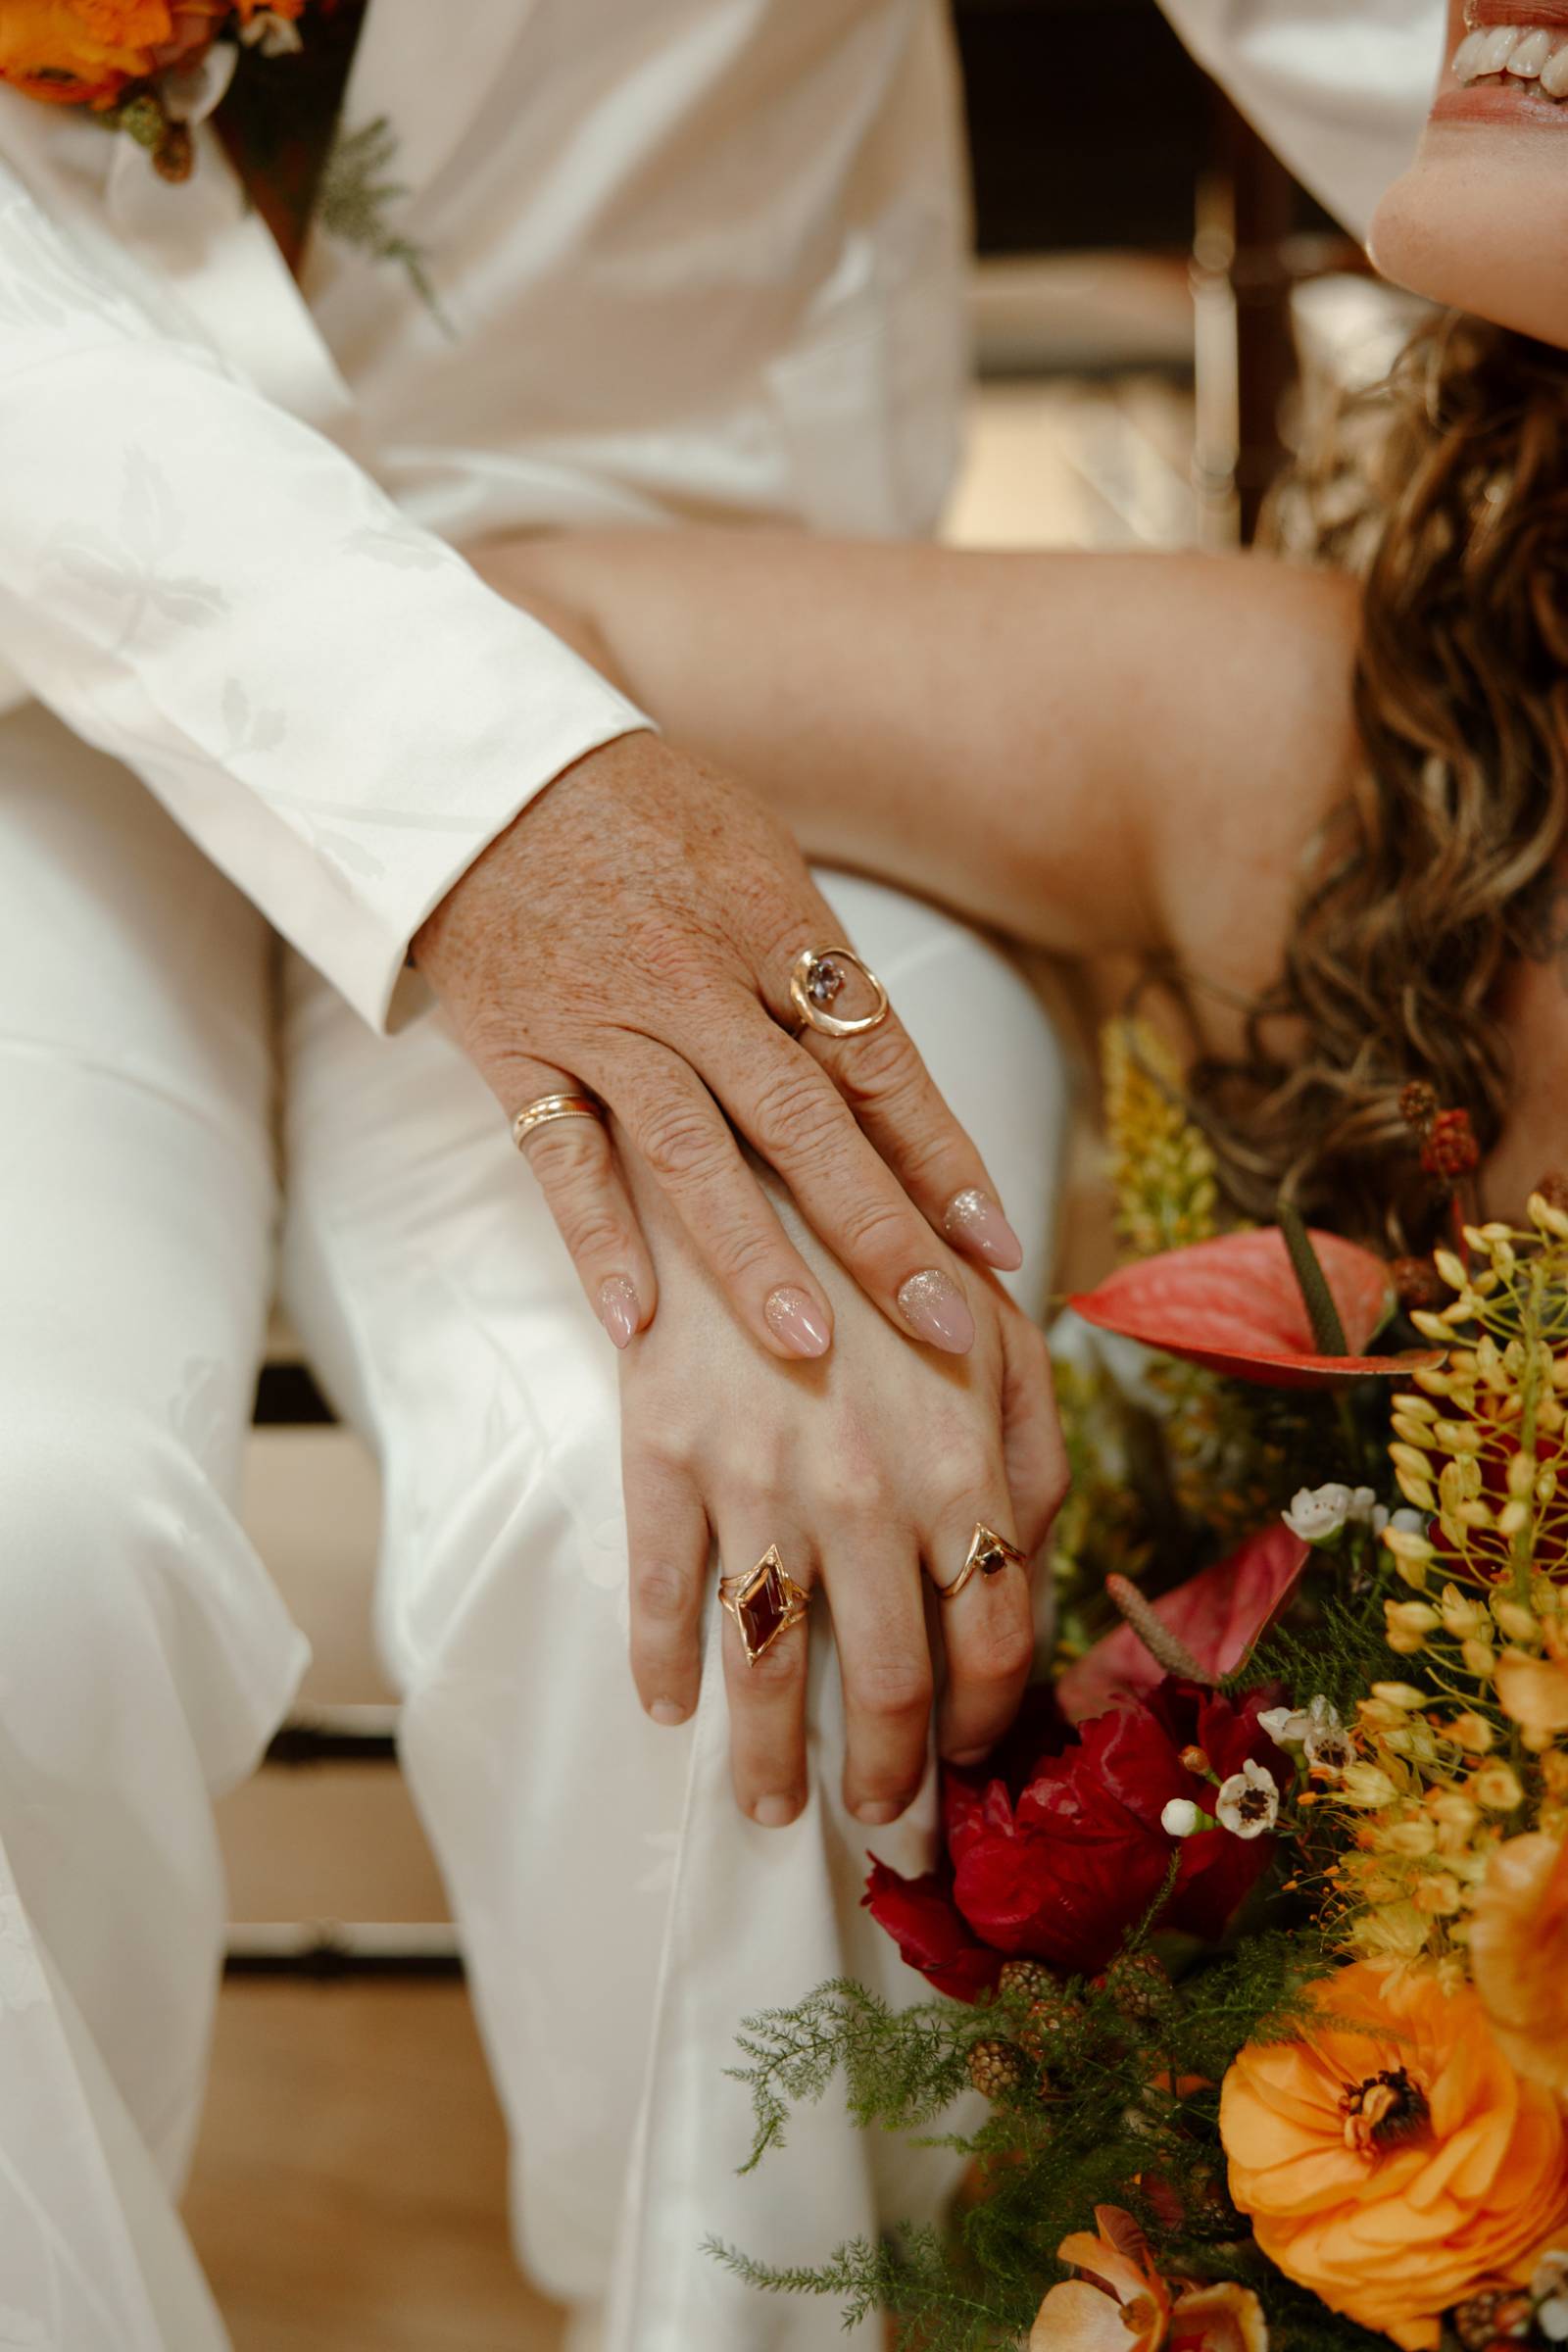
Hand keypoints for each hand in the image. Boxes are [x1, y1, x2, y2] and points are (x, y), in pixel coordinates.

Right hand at [409, 732, 1023, 1358]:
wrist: (478, 773)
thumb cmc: (642, 816)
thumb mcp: (757, 860)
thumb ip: (818, 969)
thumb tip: (894, 1082)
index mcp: (773, 924)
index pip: (875, 1059)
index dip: (939, 1155)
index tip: (994, 1243)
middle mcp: (696, 977)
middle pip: (803, 1119)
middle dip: (879, 1231)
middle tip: (941, 1324)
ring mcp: (603, 1017)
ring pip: (689, 1150)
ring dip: (752, 1256)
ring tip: (810, 1348)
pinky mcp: (518, 1048)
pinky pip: (560, 1157)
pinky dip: (598, 1242)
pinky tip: (638, 1327)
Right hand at [615, 1145, 1066, 1823]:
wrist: (746, 1147)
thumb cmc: (891, 1245)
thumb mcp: (1000, 1331)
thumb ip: (1034, 1458)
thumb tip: (1037, 1578)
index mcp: (967, 1462)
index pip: (994, 1640)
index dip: (983, 1720)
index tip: (963, 1760)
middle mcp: (868, 1489)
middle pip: (887, 1682)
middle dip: (886, 1779)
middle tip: (881, 1825)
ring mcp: (757, 1477)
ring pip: (766, 1668)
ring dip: (768, 1762)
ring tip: (771, 1808)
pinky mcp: (661, 1453)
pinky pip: (659, 1596)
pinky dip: (661, 1668)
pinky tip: (671, 1708)